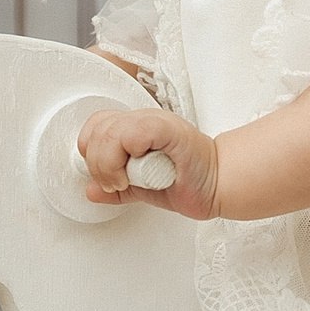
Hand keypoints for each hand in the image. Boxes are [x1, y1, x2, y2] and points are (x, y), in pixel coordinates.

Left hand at [76, 105, 219, 219]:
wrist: (218, 185)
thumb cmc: (188, 182)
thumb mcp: (141, 187)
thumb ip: (117, 188)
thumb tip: (91, 190)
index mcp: (135, 128)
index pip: (96, 125)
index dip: (91, 150)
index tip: (104, 175)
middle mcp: (143, 120)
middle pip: (99, 130)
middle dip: (98, 164)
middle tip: (114, 183)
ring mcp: (156, 122)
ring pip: (111, 132)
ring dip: (110, 164)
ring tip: (124, 181)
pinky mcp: (168, 130)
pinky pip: (134, 133)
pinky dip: (130, 154)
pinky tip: (139, 172)